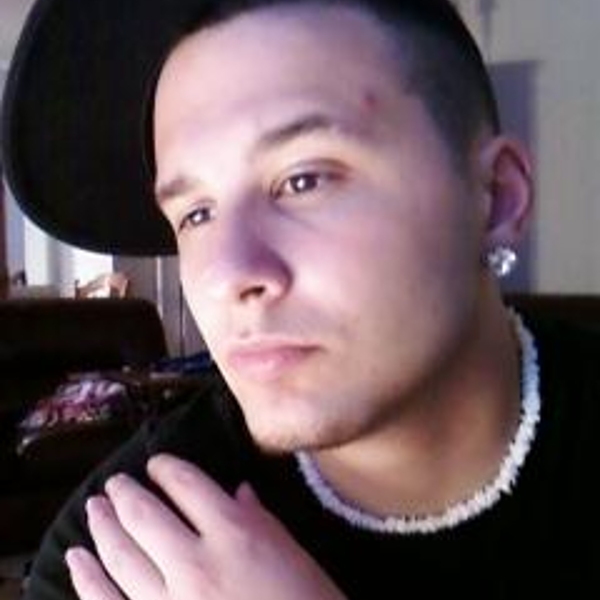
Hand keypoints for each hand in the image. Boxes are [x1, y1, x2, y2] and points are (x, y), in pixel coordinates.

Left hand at [66, 454, 345, 599]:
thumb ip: (259, 519)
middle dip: (124, 493)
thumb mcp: (293, 554)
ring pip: (120, 555)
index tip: (158, 464)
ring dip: (102, 528)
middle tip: (114, 483)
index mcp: (236, 534)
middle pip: (145, 515)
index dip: (167, 468)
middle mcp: (196, 563)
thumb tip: (238, 492)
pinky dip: (88, 580)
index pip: (187, 484)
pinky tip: (78, 560)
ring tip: (94, 510)